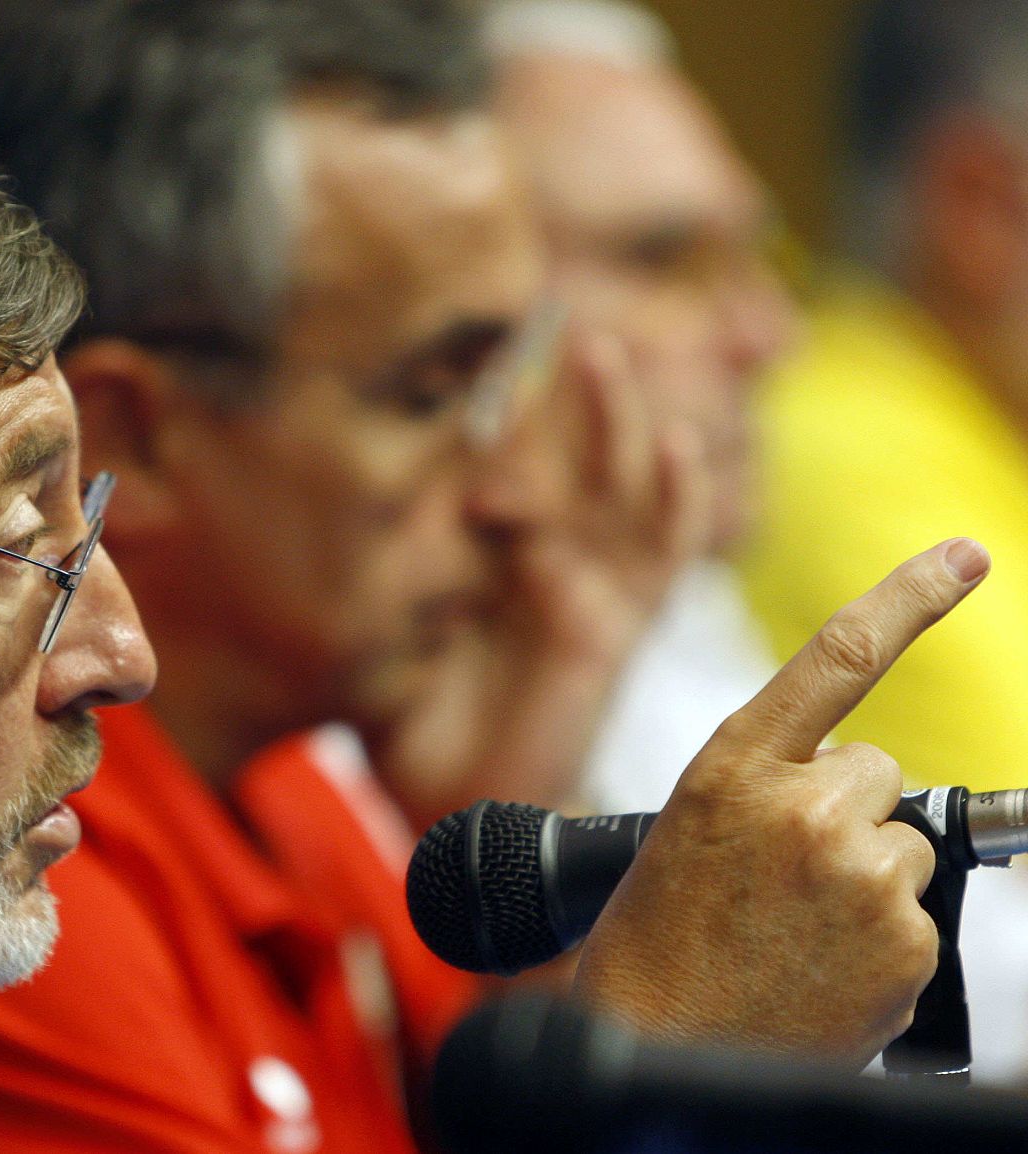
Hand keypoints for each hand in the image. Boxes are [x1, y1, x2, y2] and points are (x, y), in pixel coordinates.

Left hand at [373, 333, 708, 820]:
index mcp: (497, 560)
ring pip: (619, 491)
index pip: (510, 465)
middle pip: (573, 462)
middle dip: (570, 396)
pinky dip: (676, 505)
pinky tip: (676, 449)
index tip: (480, 344)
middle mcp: (550, 566)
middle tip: (559, 323)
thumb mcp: (388, 624)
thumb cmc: (415, 718)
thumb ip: (402, 563)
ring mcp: (591, 592)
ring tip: (601, 353)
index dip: (504, 410)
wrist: (455, 805)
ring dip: (616, 424)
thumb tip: (396, 485)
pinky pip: (661, 560)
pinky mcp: (616, 630)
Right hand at [572, 538, 990, 1063]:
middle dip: (845, 811)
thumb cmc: (663, 930)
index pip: (838, 656)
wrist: (661, 1038)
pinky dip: (878, 942)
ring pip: (902, 848)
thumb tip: (860, 776)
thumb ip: (773, 778)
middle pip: (876, 774)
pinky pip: (916, 918)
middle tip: (780, 872)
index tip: (965, 555)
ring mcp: (860, 877)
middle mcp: (804, 808)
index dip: (910, 596)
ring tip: (789, 927)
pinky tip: (817, 964)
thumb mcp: (692, 822)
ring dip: (862, 879)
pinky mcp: (905, 945)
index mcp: (733, 765)